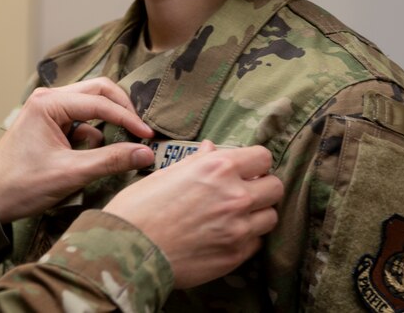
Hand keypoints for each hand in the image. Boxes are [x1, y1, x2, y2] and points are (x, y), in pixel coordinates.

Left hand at [0, 78, 154, 222]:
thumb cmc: (23, 185)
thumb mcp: (72, 173)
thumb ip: (111, 160)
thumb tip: (146, 153)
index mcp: (48, 103)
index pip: (100, 101)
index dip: (128, 118)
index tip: (148, 136)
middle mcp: (48, 98)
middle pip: (98, 91)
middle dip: (121, 110)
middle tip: (140, 132)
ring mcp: (47, 109)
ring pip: (91, 104)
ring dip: (108, 122)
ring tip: (123, 145)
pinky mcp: (49, 123)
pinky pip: (81, 120)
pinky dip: (94, 134)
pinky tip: (96, 155)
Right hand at [103, 142, 282, 287]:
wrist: (128, 251)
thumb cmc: (139, 208)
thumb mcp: (165, 174)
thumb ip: (197, 161)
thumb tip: (212, 149)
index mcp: (217, 168)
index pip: (262, 157)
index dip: (254, 163)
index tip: (246, 169)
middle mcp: (235, 196)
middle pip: (275, 187)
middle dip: (262, 188)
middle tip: (244, 192)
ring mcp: (239, 228)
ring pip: (271, 217)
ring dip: (257, 214)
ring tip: (235, 216)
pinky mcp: (236, 255)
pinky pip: (256, 242)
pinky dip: (246, 238)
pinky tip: (225, 235)